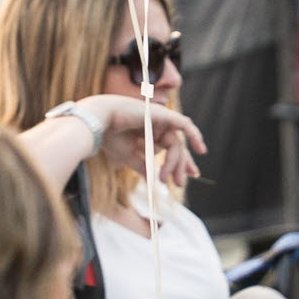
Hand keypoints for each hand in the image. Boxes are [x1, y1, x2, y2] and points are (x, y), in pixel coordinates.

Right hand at [65, 94, 203, 184]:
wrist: (98, 122)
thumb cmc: (108, 137)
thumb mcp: (128, 156)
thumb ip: (143, 166)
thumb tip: (154, 181)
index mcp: (146, 132)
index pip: (167, 148)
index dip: (176, 163)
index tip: (180, 181)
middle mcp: (154, 125)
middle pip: (175, 147)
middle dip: (179, 166)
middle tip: (180, 183)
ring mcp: (159, 119)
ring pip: (176, 143)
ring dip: (176, 162)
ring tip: (170, 178)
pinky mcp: (162, 115)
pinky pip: (184, 125)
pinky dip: (194, 135)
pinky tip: (200, 150)